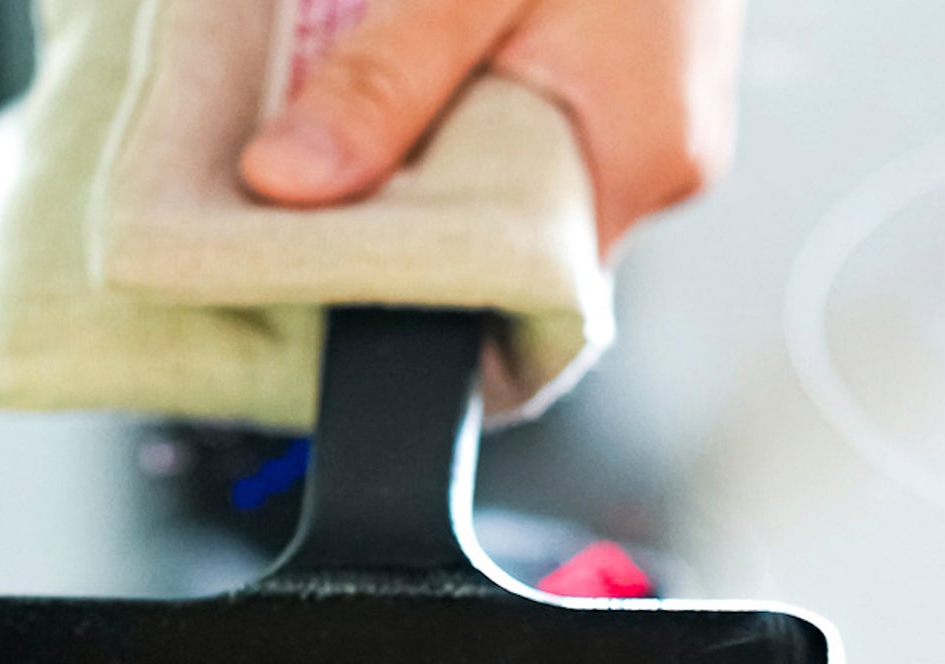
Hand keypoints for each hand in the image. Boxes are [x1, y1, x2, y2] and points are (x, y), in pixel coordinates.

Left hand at [240, 0, 744, 255]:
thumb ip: (384, 80)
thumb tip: (287, 182)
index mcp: (641, 156)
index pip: (517, 301)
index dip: (418, 302)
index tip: (325, 287)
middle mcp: (657, 161)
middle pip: (507, 251)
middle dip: (410, 231)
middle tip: (313, 204)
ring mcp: (649, 126)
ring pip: (511, 192)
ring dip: (432, 169)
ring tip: (354, 135)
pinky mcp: (630, 88)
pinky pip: (529, 138)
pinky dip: (462, 121)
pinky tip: (418, 88)